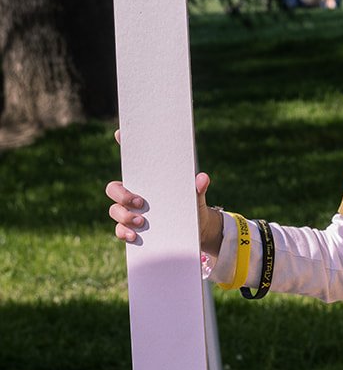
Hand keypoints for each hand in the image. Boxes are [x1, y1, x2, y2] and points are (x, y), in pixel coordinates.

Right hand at [105, 129, 221, 253]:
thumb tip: (203, 178)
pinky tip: (134, 236)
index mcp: (147, 180)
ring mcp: (129, 212)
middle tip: (139, 202)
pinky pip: (119, 230)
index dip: (123, 144)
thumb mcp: (197, 197)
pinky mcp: (131, 229)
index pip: (132, 160)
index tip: (120, 133)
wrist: (196, 231)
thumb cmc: (193, 206)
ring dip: (124, 216)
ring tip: (141, 222)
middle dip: (122, 194)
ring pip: (114, 210)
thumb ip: (198, 188)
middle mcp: (133, 194)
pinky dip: (124, 232)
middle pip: (114, 188)